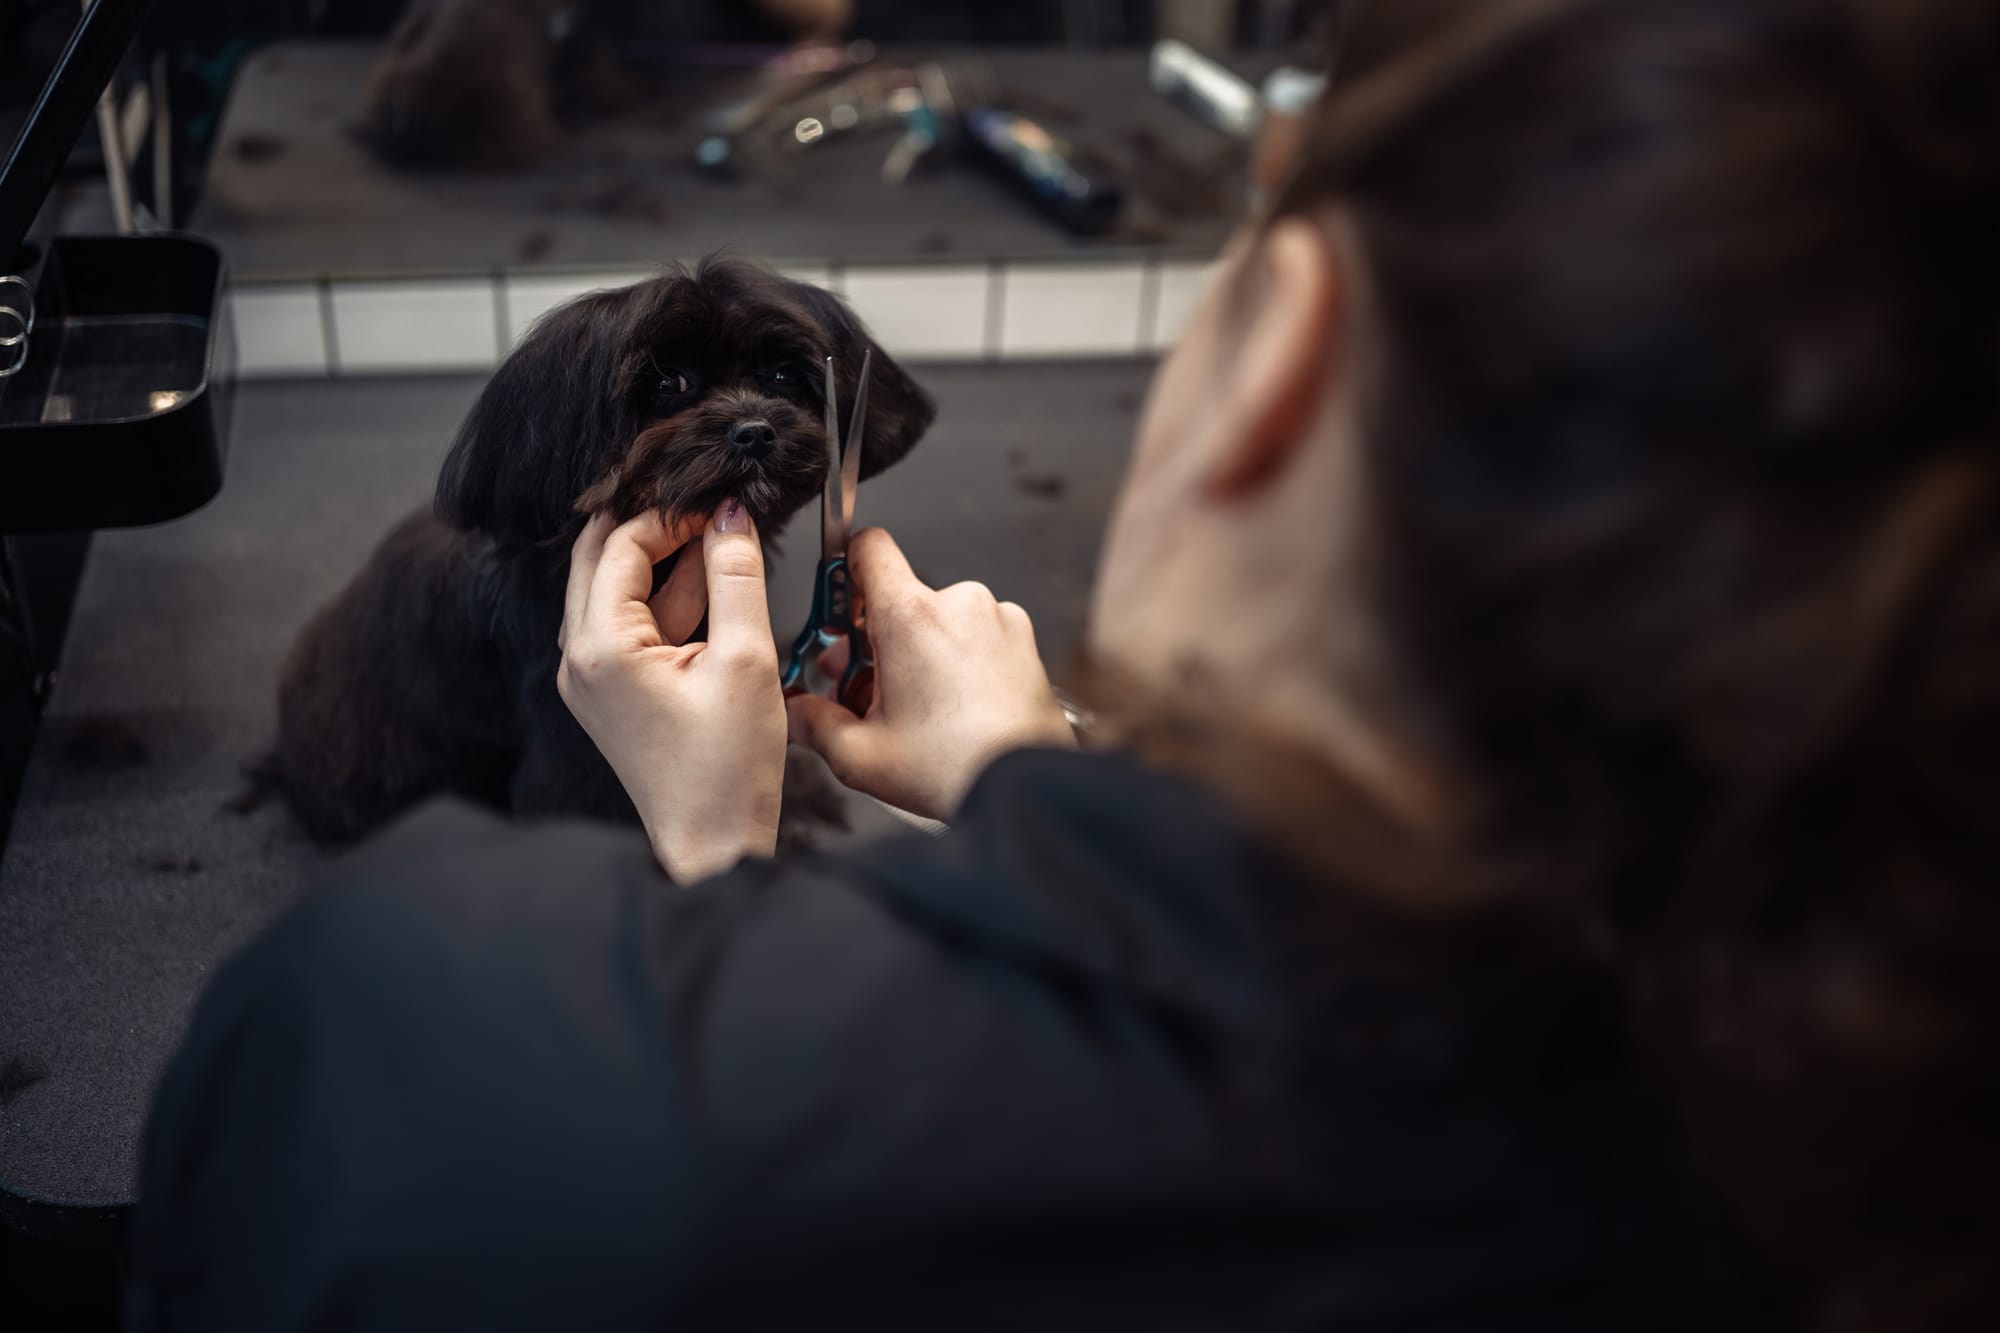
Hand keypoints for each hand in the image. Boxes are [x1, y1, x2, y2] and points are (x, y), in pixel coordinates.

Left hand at [559, 500, 786, 880]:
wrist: (713, 844)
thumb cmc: (727, 770)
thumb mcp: (745, 658)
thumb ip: (737, 575)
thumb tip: (731, 515)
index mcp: (598, 648)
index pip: (621, 546)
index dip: (672, 514)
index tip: (720, 502)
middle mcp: (578, 659)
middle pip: (600, 560)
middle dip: (654, 527)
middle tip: (708, 507)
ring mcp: (590, 678)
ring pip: (617, 590)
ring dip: (665, 563)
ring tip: (723, 543)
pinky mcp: (613, 693)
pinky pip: (632, 626)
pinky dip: (667, 601)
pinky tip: (713, 587)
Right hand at [786, 529, 1075, 820]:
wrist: (1027, 786)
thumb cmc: (956, 768)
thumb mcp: (861, 755)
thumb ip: (814, 724)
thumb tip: (795, 713)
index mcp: (911, 616)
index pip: (869, 547)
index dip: (846, 568)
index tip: (839, 604)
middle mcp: (958, 604)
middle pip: (899, 597)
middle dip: (874, 637)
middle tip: (864, 684)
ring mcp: (996, 618)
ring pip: (938, 619)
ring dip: (918, 651)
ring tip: (913, 706)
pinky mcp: (1022, 638)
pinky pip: (975, 633)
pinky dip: (958, 658)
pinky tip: (951, 704)